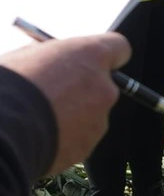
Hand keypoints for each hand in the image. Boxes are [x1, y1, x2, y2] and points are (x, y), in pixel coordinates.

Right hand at [0, 32, 130, 174]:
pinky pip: (78, 139)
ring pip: (90, 115)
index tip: (89, 62)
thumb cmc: (7, 87)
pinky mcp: (86, 147)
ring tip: (38, 120)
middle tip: (54, 95)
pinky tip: (38, 137)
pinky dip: (63, 139)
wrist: (0, 133)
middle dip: (83, 90)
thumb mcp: (25, 56)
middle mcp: (104, 87)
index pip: (119, 48)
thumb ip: (51, 57)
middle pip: (103, 86)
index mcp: (92, 55)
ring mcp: (99, 120)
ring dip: (72, 117)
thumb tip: (53, 62)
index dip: (102, 56)